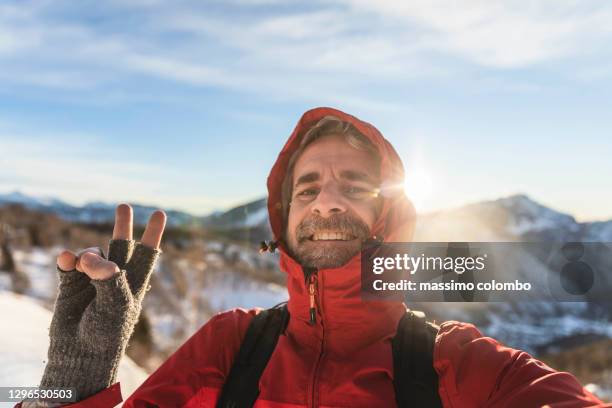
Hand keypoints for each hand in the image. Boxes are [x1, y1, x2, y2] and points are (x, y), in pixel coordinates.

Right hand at [39, 204, 165, 400]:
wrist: (79, 353)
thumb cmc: (107, 333)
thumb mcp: (117, 305)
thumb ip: (108, 277)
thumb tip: (91, 255)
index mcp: (134, 281)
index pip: (147, 253)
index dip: (153, 233)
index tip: (160, 213)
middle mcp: (114, 276)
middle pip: (121, 244)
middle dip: (123, 225)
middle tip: (124, 205)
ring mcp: (91, 278)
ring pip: (91, 252)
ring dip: (88, 254)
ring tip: (83, 265)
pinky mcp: (70, 283)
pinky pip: (69, 263)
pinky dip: (67, 259)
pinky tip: (65, 259)